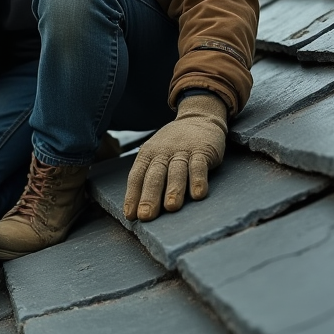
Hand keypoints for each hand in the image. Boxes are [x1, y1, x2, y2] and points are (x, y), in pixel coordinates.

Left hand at [124, 93, 226, 221]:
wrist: (198, 117)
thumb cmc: (173, 145)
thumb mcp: (155, 154)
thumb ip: (148, 176)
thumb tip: (138, 207)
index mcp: (147, 155)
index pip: (136, 177)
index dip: (132, 196)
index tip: (130, 215)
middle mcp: (162, 153)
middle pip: (154, 176)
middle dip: (149, 197)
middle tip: (146, 216)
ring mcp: (182, 151)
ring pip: (176, 171)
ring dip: (173, 189)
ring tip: (171, 207)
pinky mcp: (202, 150)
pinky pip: (199, 165)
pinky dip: (198, 180)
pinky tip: (197, 195)